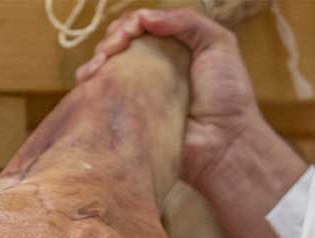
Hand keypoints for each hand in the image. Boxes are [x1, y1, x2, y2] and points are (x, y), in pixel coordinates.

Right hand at [75, 8, 266, 196]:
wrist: (222, 143)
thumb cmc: (227, 94)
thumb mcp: (218, 43)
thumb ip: (187, 21)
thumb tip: (144, 17)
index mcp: (171, 50)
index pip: (140, 27)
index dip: (131, 23)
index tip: (132, 30)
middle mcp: (150, 69)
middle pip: (117, 44)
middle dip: (111, 38)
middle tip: (117, 46)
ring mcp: (134, 95)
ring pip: (102, 69)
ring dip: (95, 59)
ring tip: (100, 63)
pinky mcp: (124, 118)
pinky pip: (98, 98)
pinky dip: (88, 85)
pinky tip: (89, 80)